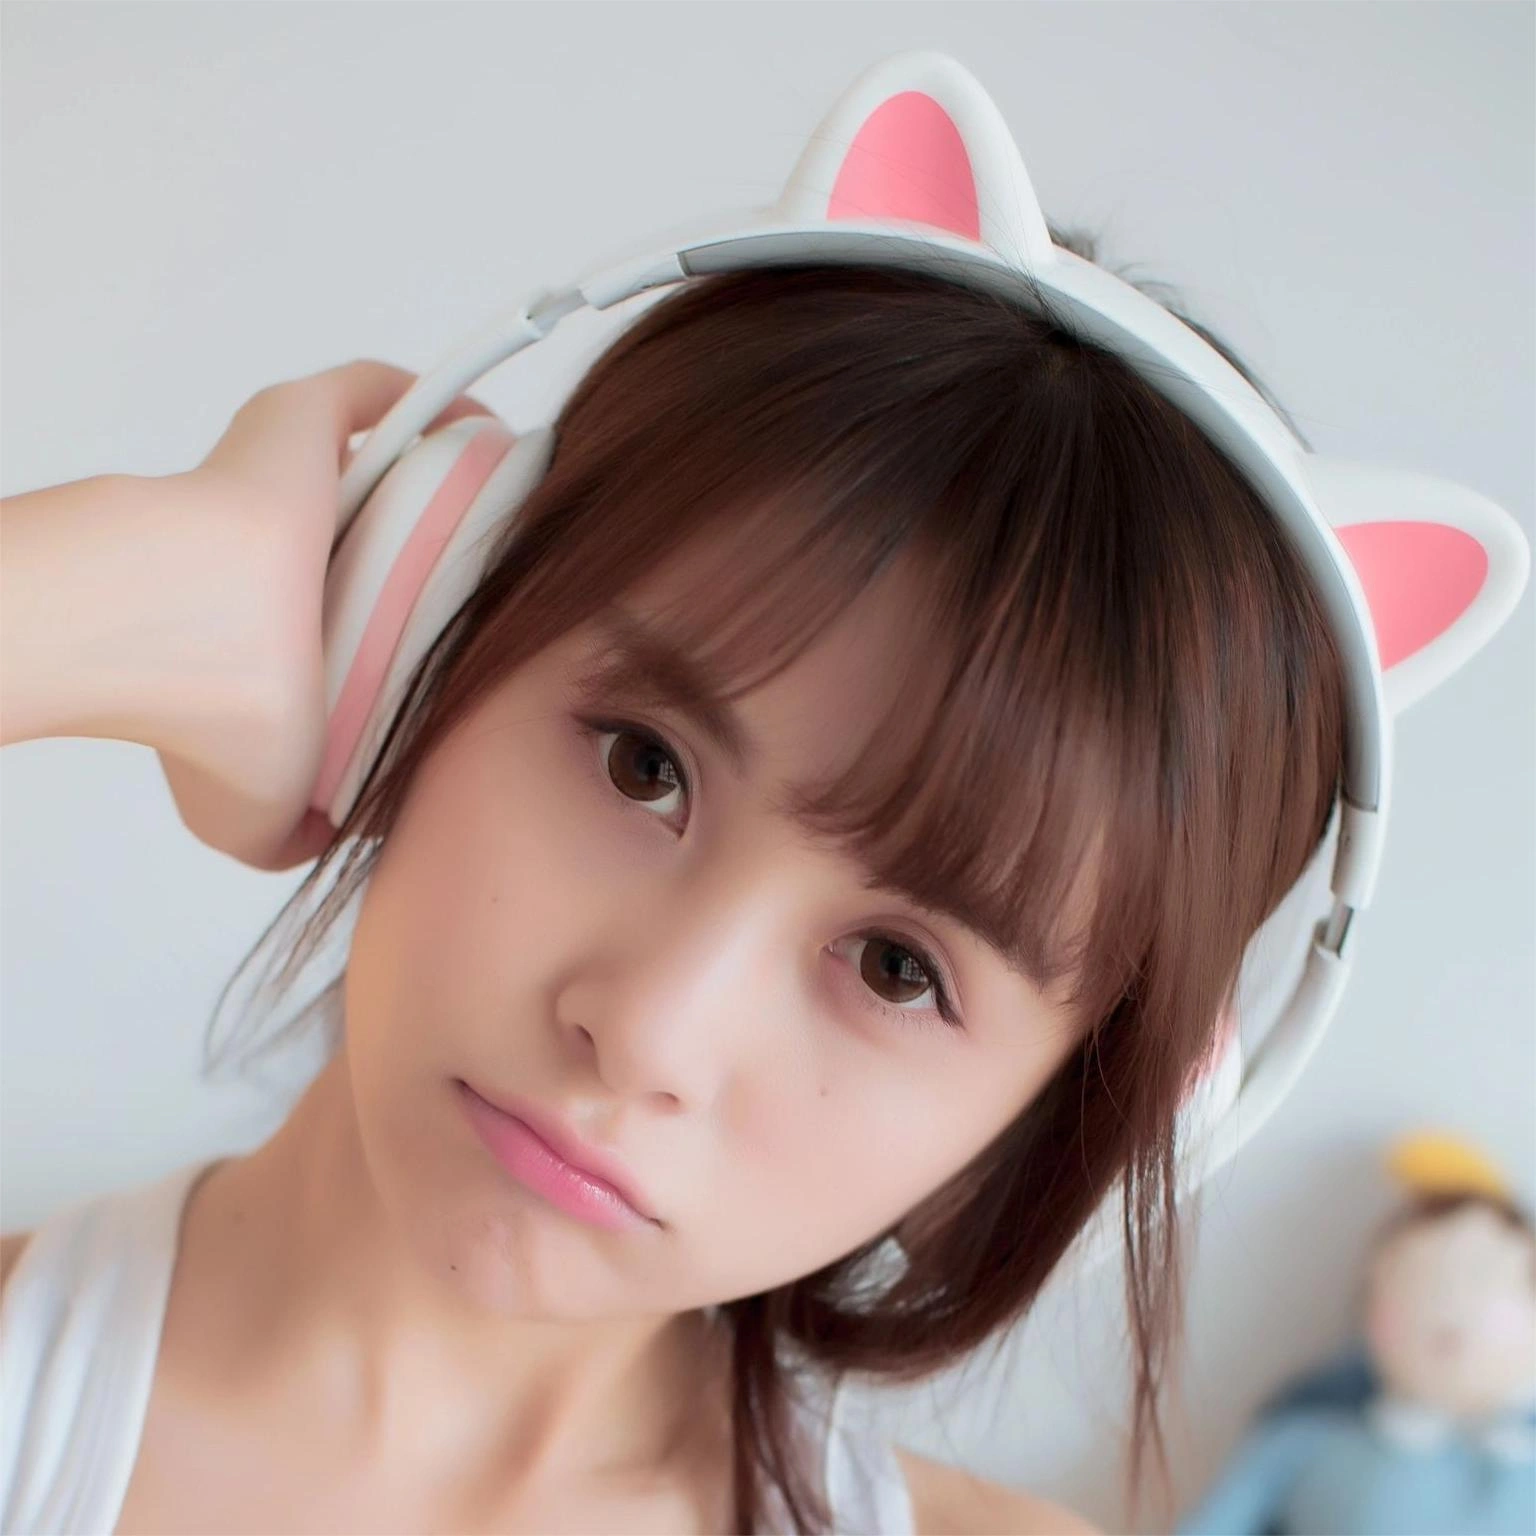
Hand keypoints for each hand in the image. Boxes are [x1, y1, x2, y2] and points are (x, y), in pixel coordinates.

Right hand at [156, 359, 496, 871]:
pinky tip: (492, 440)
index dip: (406, 647)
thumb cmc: (216, 713)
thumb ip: (293, 834)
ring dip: (448, 485)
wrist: (178, 617)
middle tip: (516, 596)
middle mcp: (281, 557)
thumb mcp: (251, 820)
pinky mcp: (298, 424)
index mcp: (273, 636)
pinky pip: (376, 396)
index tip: (469, 666)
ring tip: (525, 519)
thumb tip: (332, 828)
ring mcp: (289, 485)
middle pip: (379, 547)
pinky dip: (434, 407)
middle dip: (443, 568)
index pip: (350, 632)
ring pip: (384, 471)